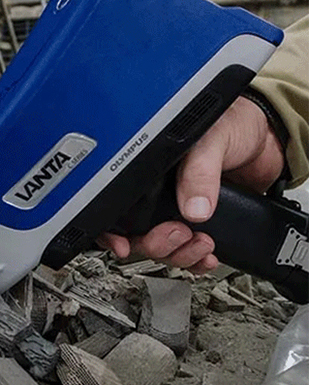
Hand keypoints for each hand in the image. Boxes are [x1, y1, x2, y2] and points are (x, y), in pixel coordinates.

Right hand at [97, 96, 285, 272]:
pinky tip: (207, 255)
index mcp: (149, 169)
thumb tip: (194, 208)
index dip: (114, 229)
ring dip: (180, 254)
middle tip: (178, 233)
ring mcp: (180, 209)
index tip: (123, 243)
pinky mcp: (204, 224)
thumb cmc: (233, 123)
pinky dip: (197, 260)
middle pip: (139, 234)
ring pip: (164, 248)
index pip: (119, 205)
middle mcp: (160, 192)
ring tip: (201, 243)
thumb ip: (199, 171)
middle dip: (156, 244)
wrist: (270, 137)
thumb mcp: (210, 139)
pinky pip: (190, 253)